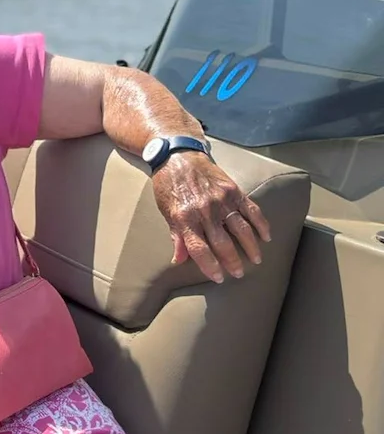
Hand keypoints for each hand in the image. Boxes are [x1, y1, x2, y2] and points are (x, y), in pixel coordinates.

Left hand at [152, 153, 271, 282]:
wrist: (178, 155)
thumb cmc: (169, 185)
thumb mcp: (166, 210)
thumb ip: (176, 235)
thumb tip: (179, 260)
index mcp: (184, 217)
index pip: (199, 249)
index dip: (210, 266)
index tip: (219, 277)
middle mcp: (204, 210)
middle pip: (222, 243)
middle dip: (232, 262)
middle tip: (238, 273)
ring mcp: (221, 200)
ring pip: (241, 229)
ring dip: (251, 247)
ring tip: (256, 260)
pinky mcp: (234, 190)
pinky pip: (252, 211)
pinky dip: (261, 225)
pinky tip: (266, 237)